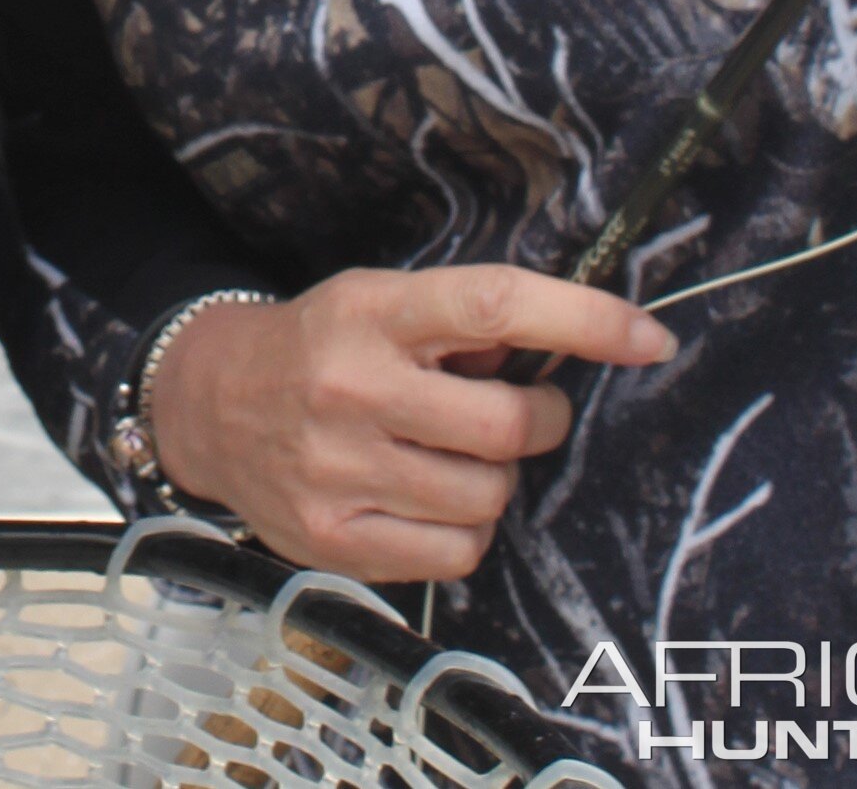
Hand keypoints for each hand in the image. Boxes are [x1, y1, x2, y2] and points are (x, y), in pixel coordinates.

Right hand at [145, 267, 674, 581]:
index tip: (649, 337)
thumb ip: (459, 326)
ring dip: (494, 479)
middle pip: (506, 425)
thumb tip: (556, 354)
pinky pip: (456, 553)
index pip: (495, 305)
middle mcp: (353, 387)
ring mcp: (340, 470)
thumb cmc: (317, 345)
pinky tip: (425, 498)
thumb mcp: (376, 303)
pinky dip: (464, 530)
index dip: (583, 320)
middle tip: (517, 411)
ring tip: (452, 455)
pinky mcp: (334, 540)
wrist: (207, 404)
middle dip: (537, 421)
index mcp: (372, 311)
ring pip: (489, 498)